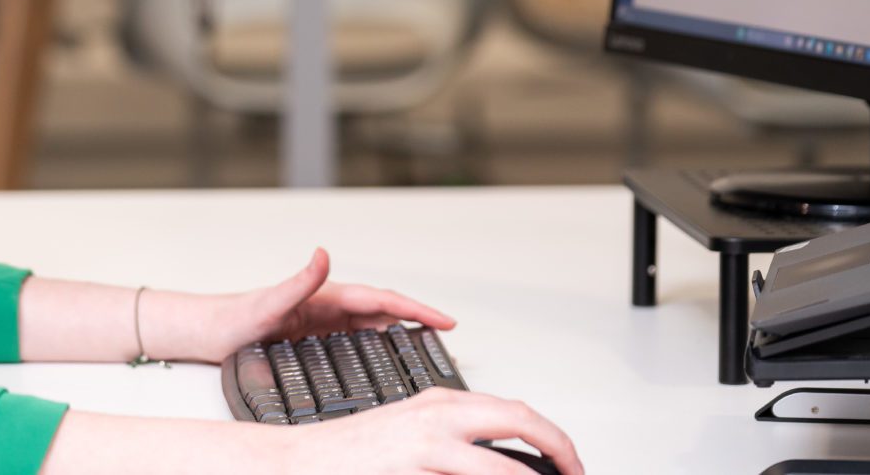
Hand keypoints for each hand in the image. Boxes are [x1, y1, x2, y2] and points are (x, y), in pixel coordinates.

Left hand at [153, 247, 454, 361]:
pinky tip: (386, 353)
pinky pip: (356, 337)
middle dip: (417, 319)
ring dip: (401, 329)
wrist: (208, 331)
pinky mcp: (312, 335)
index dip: (415, 310)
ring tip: (428, 342)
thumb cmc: (233, 318)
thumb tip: (322, 254)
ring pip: (372, 323)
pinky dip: (379, 341)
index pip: (381, 300)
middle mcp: (326, 305)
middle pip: (383, 310)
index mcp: (324, 295)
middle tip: (448, 333)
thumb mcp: (268, 301)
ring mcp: (321, 320)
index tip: (444, 321)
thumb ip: (298, 280)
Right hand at [287, 388, 584, 474]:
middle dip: (563, 451)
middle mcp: (439, 415)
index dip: (554, 439)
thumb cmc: (353, 453)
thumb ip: (455, 443)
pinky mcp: (413, 467)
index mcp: (441, 403)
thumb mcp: (410, 436)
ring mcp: (427, 443)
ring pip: (503, 463)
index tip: (569, 466)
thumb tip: (498, 460)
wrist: (300, 459)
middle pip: (522, 420)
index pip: (517, 412)